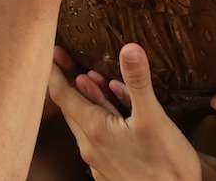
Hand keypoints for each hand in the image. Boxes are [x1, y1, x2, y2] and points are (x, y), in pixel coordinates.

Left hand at [49, 43, 199, 180]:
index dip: (54, 70)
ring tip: (85, 74)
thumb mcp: (153, 118)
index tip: (49, 49)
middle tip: (64, 56)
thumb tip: (129, 48)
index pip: (62, 95)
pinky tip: (112, 101)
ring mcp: (100, 160)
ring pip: (84, 121)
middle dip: (66, 80)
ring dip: (84, 97)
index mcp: (94, 131)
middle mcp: (90, 147)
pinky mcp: (111, 168)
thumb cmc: (166, 164)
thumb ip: (138, 82)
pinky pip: (98, 134)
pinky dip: (100, 113)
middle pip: (70, 107)